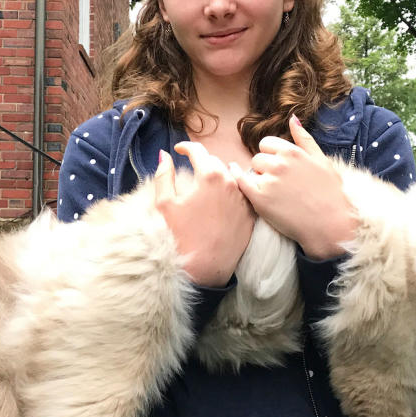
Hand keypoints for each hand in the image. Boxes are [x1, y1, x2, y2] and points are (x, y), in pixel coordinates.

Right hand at [152, 142, 255, 286]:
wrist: (206, 269)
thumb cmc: (182, 237)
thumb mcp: (164, 204)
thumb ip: (163, 175)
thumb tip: (164, 155)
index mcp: (210, 176)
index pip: (198, 150)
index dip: (186, 147)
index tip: (179, 150)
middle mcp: (231, 183)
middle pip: (216, 162)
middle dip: (202, 162)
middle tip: (191, 168)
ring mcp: (244, 198)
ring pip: (232, 176)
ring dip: (219, 175)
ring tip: (208, 183)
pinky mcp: (252, 214)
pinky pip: (243, 194)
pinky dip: (233, 192)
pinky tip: (222, 200)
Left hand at [234, 115, 357, 259]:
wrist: (332, 224)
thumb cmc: (331, 194)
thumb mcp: (322, 160)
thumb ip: (304, 139)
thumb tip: (292, 118)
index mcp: (293, 152)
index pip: (267, 144)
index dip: (272, 156)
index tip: (280, 168)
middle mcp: (279, 163)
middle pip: (258, 158)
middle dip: (265, 168)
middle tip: (279, 184)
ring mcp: (268, 181)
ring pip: (251, 172)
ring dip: (258, 179)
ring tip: (275, 194)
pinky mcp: (260, 199)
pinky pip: (241, 183)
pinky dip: (239, 180)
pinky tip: (239, 180)